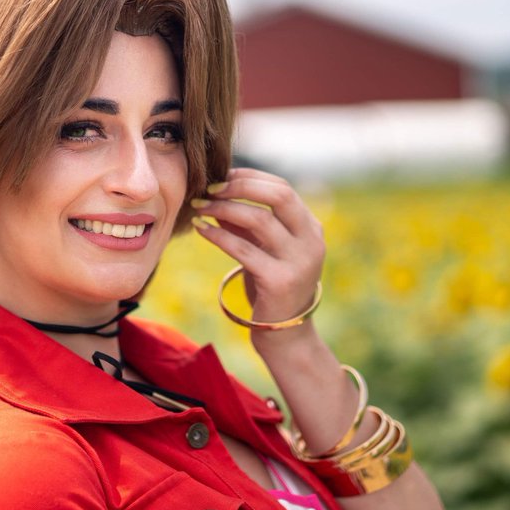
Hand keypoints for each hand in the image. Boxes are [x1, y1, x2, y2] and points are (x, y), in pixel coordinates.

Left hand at [190, 167, 325, 341]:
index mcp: (311, 227)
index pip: (283, 188)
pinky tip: (201, 229)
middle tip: (210, 189)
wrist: (284, 333)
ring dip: (223, 208)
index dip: (250, 178)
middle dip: (240, 187)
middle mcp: (311, 241)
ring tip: (199, 207)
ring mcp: (298, 261)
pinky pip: (242, 249)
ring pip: (259, 219)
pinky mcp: (279, 281)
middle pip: (278, 196)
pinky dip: (218, 235)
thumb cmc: (271, 285)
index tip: (222, 177)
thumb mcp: (264, 248)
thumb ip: (247, 222)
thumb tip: (217, 193)